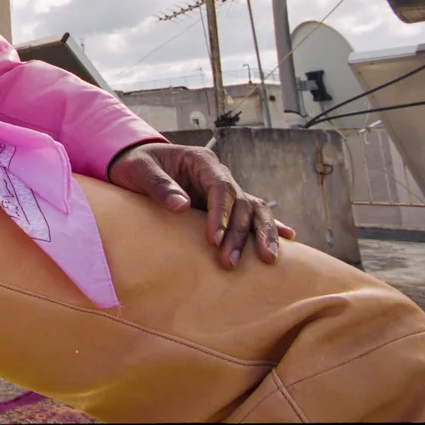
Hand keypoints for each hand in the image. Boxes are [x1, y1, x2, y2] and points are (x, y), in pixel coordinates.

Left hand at [106, 142, 296, 269]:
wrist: (136, 163)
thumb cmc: (136, 165)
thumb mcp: (140, 171)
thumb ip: (159, 186)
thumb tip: (181, 206)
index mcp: (201, 162)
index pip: (221, 187)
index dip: (221, 213)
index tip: (213, 239)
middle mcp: (218, 175)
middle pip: (241, 203)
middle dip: (239, 233)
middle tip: (229, 262)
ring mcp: (225, 191)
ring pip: (253, 209)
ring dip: (260, 234)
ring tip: (268, 259)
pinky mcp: (224, 206)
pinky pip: (251, 215)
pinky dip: (269, 226)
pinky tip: (288, 239)